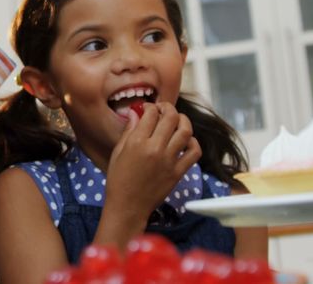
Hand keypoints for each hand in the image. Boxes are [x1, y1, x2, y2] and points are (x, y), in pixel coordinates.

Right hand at [104, 102, 200, 220]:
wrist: (128, 206)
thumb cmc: (118, 179)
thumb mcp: (117, 152)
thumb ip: (128, 130)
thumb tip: (135, 112)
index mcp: (137, 142)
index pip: (151, 113)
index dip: (149, 106)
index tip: (147, 109)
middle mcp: (156, 148)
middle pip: (170, 117)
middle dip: (167, 108)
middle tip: (162, 110)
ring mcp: (170, 160)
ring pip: (186, 131)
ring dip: (183, 120)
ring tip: (176, 120)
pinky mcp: (179, 172)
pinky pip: (194, 152)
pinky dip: (193, 142)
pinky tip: (186, 141)